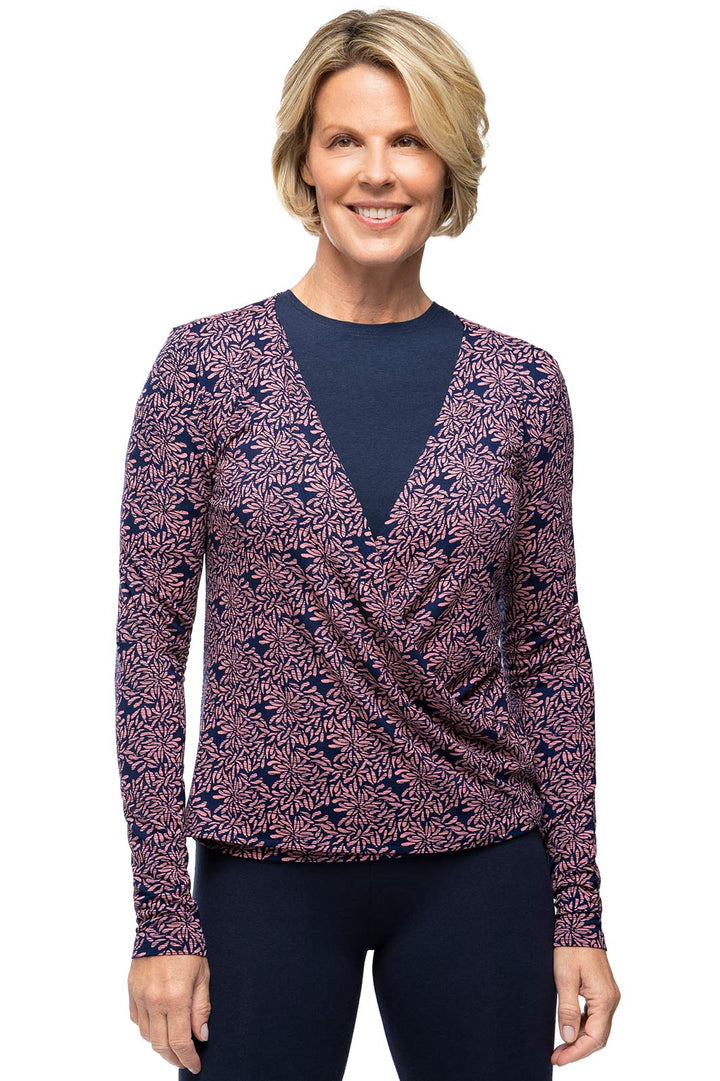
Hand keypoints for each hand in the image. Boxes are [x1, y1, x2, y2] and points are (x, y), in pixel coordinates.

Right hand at [128, 954, 210, 1074]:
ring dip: (160, 1045)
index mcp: (175, 997)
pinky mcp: (131, 990)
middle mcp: (154, 1000)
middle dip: (174, 1057)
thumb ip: (201, 1008)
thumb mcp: (203, 975)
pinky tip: (159, 1026)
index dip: (188, 1058)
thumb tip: (201, 1036)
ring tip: (174, 1045)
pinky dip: (148, 1029)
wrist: (163, 920)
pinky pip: (137, 1020)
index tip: (195, 1065)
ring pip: (147, 1035)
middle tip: (185, 1060)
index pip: (179, 1041)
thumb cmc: (189, 945)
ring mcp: (140, 996)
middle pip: (160, 1044)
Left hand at [551, 946, 620, 1066]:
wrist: (580, 923)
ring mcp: (609, 995)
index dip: (576, 1052)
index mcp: (604, 999)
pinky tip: (569, 1029)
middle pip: (598, 1037)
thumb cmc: (571, 947)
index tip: (558, 1059)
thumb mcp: (564, 978)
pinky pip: (596, 1016)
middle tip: (557, 1056)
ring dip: (580, 1040)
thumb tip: (568, 1038)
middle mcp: (611, 1000)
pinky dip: (583, 1027)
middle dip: (578, 1050)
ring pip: (598, 1028)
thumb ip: (567, 1010)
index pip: (594, 1038)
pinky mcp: (603, 991)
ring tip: (560, 1047)